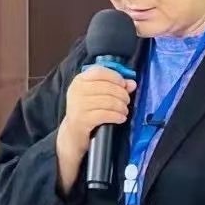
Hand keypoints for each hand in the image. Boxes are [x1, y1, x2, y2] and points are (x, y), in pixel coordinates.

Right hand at [56, 66, 135, 193]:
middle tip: (126, 101)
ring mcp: (78, 105)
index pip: (99, 71)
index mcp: (80, 80)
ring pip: (108, 101)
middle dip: (122, 94)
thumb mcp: (97, 96)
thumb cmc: (87, 111)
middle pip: (107, 87)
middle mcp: (77, 90)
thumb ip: (114, 87)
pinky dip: (117, 116)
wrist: (73, 133)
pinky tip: (121, 118)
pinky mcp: (82, 119)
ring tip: (124, 111)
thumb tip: (132, 84)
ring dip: (121, 107)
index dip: (115, 77)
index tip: (124, 85)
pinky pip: (105, 114)